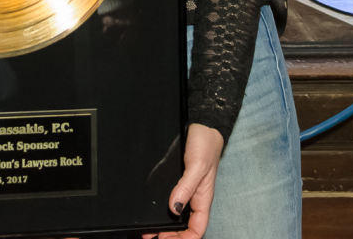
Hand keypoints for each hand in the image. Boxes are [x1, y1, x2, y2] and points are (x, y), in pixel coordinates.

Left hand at [142, 123, 222, 238]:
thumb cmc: (205, 146)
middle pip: (183, 225)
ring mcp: (183, 189)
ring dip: (162, 224)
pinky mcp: (174, 179)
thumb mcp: (197, 168)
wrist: (200, 126)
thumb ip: (186, 188)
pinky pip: (168, 197)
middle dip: (169, 235)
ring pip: (174, 214)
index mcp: (202, 199)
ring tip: (147, 229)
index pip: (196, 229)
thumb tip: (174, 208)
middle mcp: (192, 197)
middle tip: (150, 236)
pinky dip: (159, 207)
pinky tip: (148, 210)